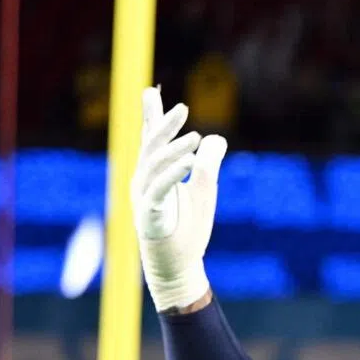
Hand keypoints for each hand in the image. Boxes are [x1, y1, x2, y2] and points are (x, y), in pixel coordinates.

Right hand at [131, 87, 226, 311]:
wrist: (179, 267)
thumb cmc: (189, 230)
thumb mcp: (203, 190)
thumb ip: (208, 163)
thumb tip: (215, 137)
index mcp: (154, 173)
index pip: (152, 140)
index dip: (153, 116)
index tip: (150, 91)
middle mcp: (144, 181)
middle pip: (151, 146)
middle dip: (165, 125)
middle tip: (183, 108)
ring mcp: (144, 198)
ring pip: (154, 165)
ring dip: (175, 149)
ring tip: (196, 137)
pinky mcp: (150, 215)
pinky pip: (159, 189)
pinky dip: (173, 174)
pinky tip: (188, 162)